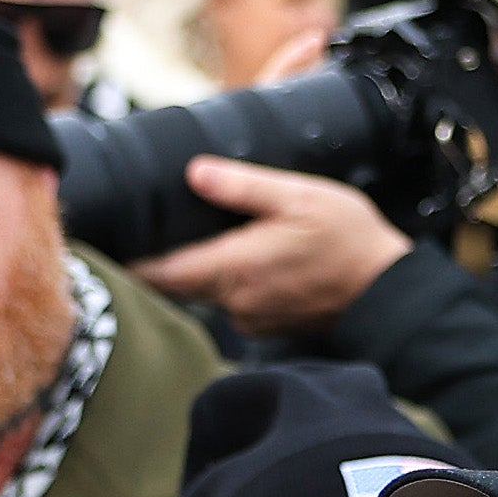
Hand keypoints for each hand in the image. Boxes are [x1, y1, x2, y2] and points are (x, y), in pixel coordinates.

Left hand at [134, 157, 410, 334]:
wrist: (389, 293)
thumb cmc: (349, 242)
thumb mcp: (298, 197)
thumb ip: (243, 186)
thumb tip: (195, 172)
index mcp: (233, 269)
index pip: (158, 271)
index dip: (130, 256)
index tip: (109, 237)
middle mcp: (233, 302)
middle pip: (176, 282)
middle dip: (161, 257)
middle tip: (147, 225)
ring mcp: (250, 318)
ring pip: (204, 290)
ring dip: (198, 267)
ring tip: (203, 233)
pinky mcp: (267, 324)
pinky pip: (232, 300)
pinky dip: (229, 279)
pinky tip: (246, 255)